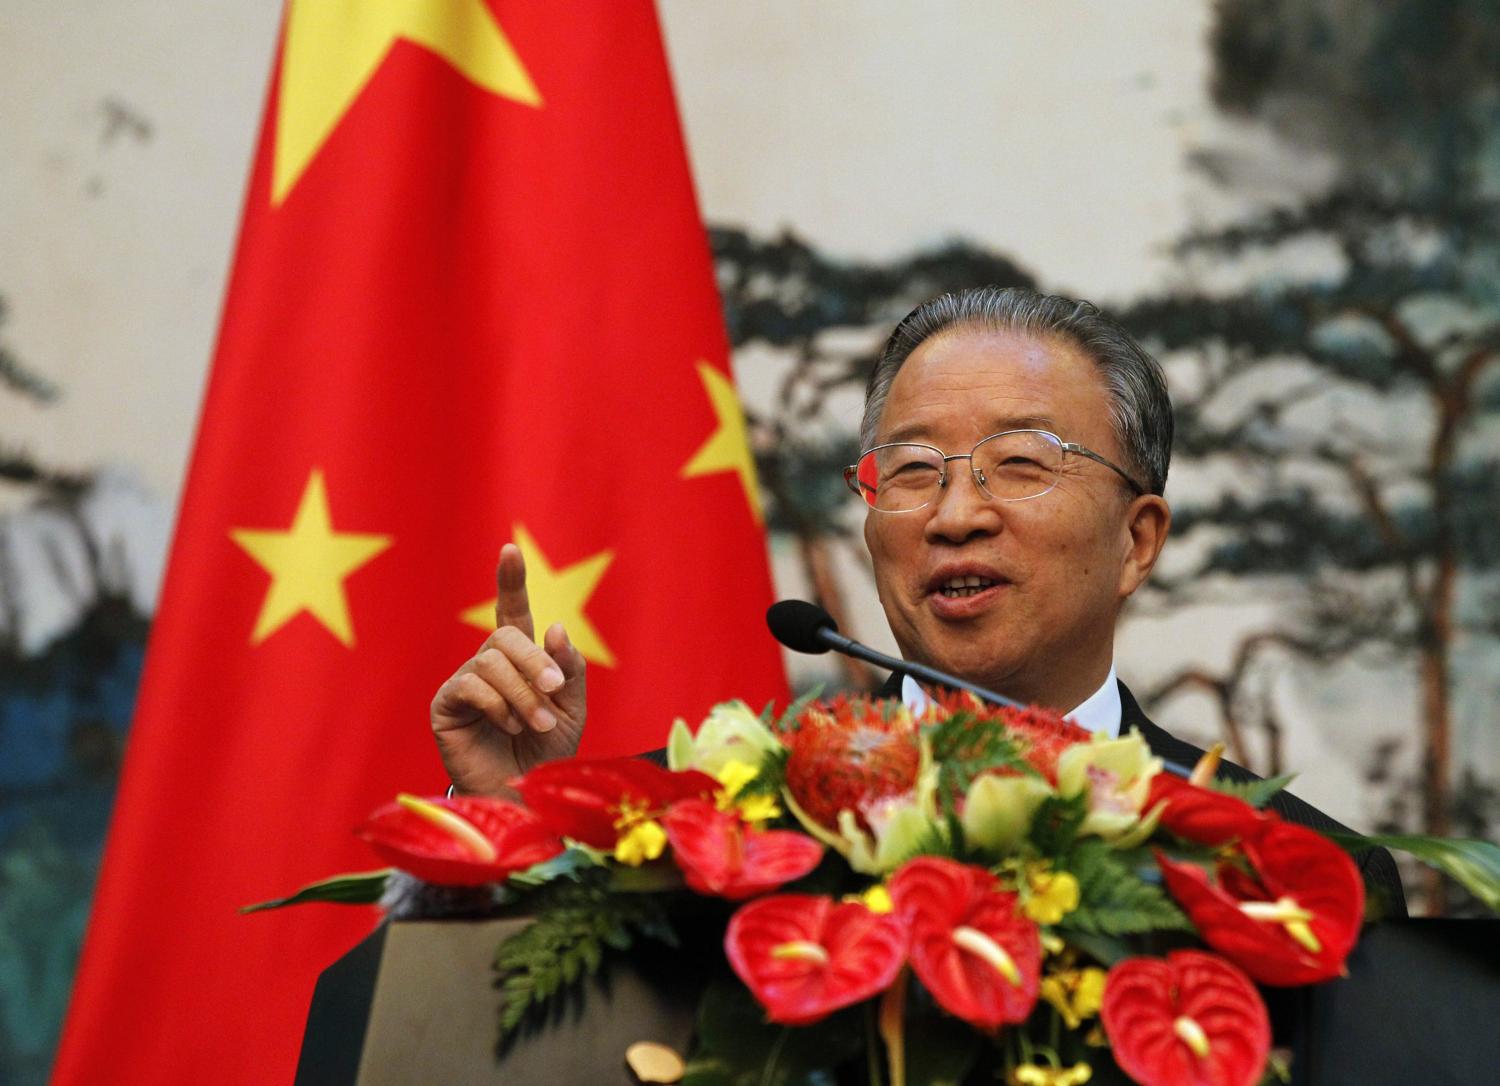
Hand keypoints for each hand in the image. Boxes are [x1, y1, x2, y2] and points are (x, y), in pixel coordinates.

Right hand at [430, 543, 586, 794]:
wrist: (526, 799)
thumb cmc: (548, 756)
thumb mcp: (572, 710)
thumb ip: (568, 670)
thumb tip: (555, 627)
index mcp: (520, 662)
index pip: (511, 612)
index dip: (510, 581)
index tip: (510, 549)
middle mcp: (488, 666)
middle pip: (504, 637)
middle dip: (534, 662)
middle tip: (554, 693)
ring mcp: (464, 684)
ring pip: (490, 661)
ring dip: (521, 692)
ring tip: (535, 723)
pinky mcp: (445, 706)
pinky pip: (470, 685)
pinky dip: (498, 704)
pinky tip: (509, 727)